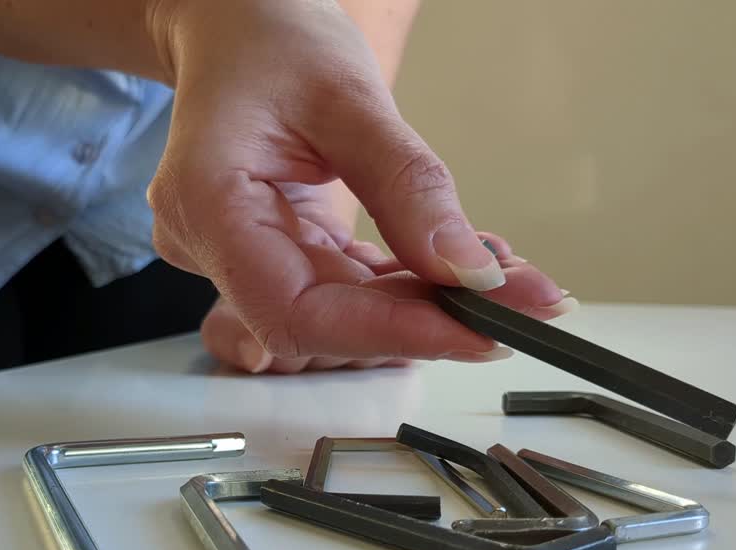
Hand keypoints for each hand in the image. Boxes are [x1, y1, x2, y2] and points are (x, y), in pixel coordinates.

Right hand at [148, 0, 575, 371]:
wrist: (237, 23)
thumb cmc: (271, 36)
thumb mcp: (350, 96)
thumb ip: (408, 186)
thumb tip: (470, 273)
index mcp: (208, 206)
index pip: (297, 311)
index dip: (389, 333)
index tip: (479, 331)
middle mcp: (213, 247)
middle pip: (323, 323)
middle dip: (428, 320)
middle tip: (526, 301)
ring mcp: (241, 257)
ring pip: (342, 316)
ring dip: (427, 307)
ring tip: (511, 282)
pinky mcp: (278, 253)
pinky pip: (346, 290)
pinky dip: (408, 286)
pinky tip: (464, 269)